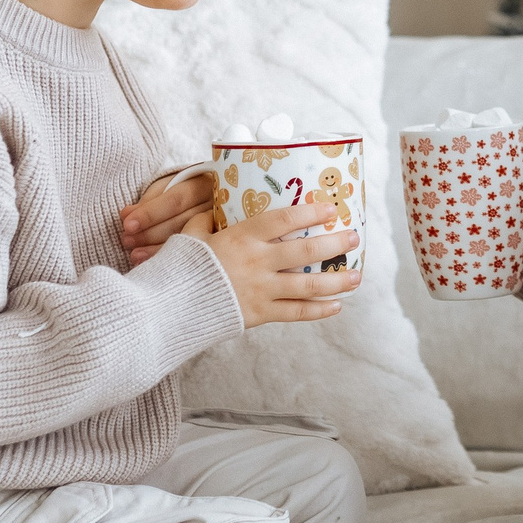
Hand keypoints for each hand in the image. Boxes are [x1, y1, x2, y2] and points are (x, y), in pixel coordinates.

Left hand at [122, 170, 216, 266]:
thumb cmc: (181, 191)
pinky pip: (193, 254)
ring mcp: (220, 226)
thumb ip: (149, 200)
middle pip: (182, 222)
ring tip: (134, 255)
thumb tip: (126, 215)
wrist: (209, 198)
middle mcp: (217, 204)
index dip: (150, 213)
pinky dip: (170, 258)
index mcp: (203, 183)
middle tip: (127, 241)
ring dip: (157, 249)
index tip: (127, 224)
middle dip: (150, 233)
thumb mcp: (166, 187)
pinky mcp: (219, 243)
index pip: (176, 200)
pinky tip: (153, 263)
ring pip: (188, 241)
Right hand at [190, 201, 362, 327]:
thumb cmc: (177, 267)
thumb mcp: (191, 236)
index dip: (311, 213)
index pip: (285, 220)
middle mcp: (258, 262)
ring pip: (309, 285)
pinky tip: (336, 306)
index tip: (331, 208)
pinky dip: (318, 310)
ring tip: (357, 276)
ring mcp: (261, 290)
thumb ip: (208, 222)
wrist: (166, 308)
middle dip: (335, 244)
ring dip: (337, 280)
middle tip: (355, 237)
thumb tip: (215, 209)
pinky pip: (296, 313)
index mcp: (242, 237)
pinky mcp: (259, 314)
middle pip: (306, 251)